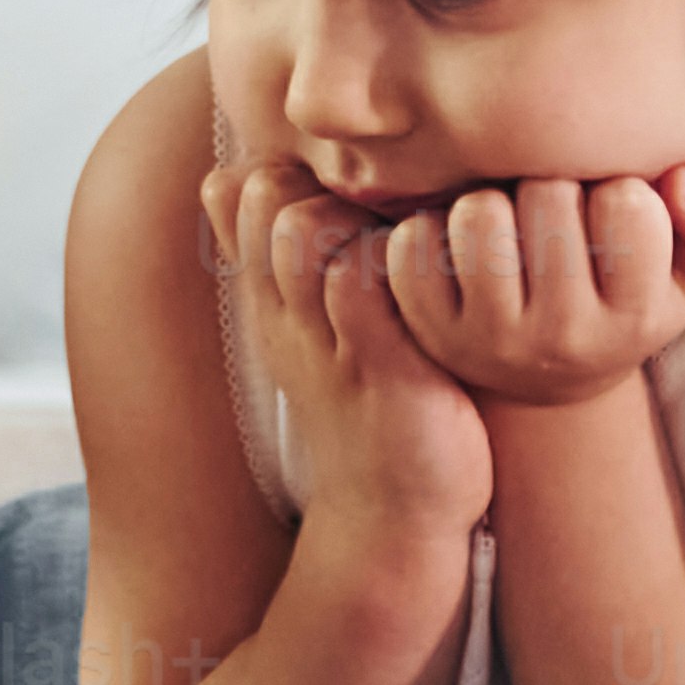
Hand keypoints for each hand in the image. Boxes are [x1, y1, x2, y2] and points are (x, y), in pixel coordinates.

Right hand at [214, 166, 494, 540]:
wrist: (395, 516)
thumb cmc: (378, 408)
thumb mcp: (325, 334)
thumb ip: (315, 270)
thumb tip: (284, 192)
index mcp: (276, 300)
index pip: (241, 190)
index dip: (293, 168)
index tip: (348, 197)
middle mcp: (288, 313)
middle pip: (269, 196)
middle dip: (324, 180)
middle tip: (380, 212)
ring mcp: (326, 340)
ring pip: (305, 230)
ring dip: (357, 218)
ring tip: (407, 246)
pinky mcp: (376, 368)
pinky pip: (365, 282)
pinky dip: (400, 262)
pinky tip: (443, 281)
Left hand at [350, 166, 684, 414]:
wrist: (547, 374)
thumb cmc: (625, 295)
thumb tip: (682, 182)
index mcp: (636, 320)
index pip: (628, 204)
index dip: (619, 187)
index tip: (614, 211)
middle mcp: (563, 339)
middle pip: (548, 195)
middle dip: (553, 183)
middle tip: (555, 213)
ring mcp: (488, 340)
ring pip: (479, 214)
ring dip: (492, 198)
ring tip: (510, 223)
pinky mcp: (426, 329)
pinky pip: (416, 239)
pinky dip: (432, 223)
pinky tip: (459, 246)